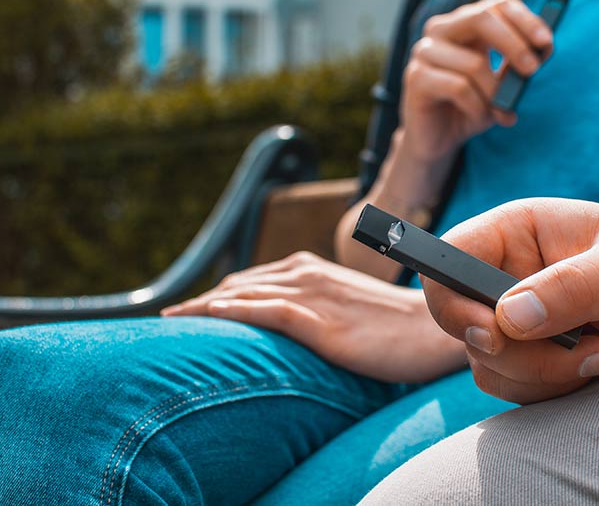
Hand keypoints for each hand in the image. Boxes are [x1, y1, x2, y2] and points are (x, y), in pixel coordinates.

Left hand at [162, 251, 465, 382]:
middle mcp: (305, 274)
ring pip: (245, 295)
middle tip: (167, 318)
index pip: (248, 281)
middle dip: (199, 301)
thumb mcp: (346, 307)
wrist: (432, 328)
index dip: (213, 295)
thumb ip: (315, 306)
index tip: (185, 311)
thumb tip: (288, 323)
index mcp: (309, 269)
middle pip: (237, 285)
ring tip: (170, 320)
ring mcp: (313, 295)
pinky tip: (208, 317)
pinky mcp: (322, 322)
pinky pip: (269, 312)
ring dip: (203, 307)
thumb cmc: (392, 323)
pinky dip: (236, 311)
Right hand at [401, 0, 552, 159]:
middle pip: (481, 19)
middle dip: (513, 45)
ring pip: (473, 63)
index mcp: (464, 24)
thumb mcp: (500, 85)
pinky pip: (458, 87)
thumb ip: (517, 65)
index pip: (496, 5)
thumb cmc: (469, 108)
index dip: (524, 20)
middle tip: (532, 71)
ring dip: (495, 93)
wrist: (437, 140)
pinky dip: (477, 106)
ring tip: (503, 112)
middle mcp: (441, 30)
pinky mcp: (416, 78)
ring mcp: (424, 52)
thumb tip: (542, 49)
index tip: (545, 42)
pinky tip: (479, 117)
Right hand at [422, 198, 598, 403]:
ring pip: (486, 362)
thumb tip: (510, 317)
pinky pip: (510, 385)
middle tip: (581, 349)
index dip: (453, 299)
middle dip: (517, 352)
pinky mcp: (529, 354)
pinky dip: (549, 389)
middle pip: (463, 323)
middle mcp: (505, 275)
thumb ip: (571, 287)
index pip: (450, 260)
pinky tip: (594, 365)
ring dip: (541, 373)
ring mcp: (514, 318)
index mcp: (515, 234)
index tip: (493, 333)